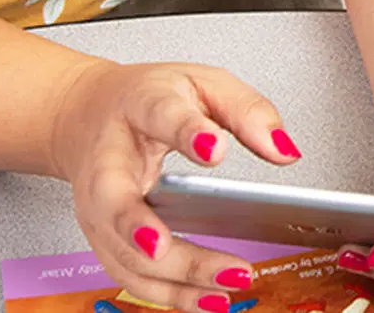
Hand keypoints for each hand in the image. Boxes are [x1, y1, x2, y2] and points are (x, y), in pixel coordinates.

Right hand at [47, 60, 301, 312]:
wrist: (89, 114)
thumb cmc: (147, 100)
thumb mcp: (203, 83)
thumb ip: (247, 110)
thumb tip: (284, 149)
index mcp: (138, 107)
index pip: (160, 116)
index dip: (187, 132)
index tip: (215, 149)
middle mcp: (107, 162)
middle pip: (118, 201)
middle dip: (144, 230)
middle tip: (177, 248)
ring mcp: (98, 207)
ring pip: (125, 252)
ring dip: (175, 276)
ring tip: (228, 282)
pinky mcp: (103, 239)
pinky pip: (133, 276)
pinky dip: (171, 295)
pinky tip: (209, 299)